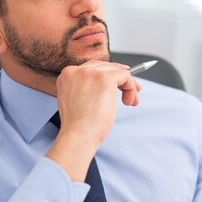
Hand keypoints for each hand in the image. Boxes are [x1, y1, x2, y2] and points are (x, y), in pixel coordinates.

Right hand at [46, 61, 141, 180]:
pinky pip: (125, 76)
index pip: (91, 68)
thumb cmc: (79, 126)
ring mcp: (90, 73)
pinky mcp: (104, 78)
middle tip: (133, 90)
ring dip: (128, 85)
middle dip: (120, 78)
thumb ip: (88, 88)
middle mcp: (77, 70)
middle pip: (104, 66)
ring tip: (130, 101)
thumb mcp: (78, 101)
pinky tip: (129, 101)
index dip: (108, 74)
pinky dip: (131, 88)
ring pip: (116, 70)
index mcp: (67, 75)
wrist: (78, 135)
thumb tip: (109, 84)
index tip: (119, 81)